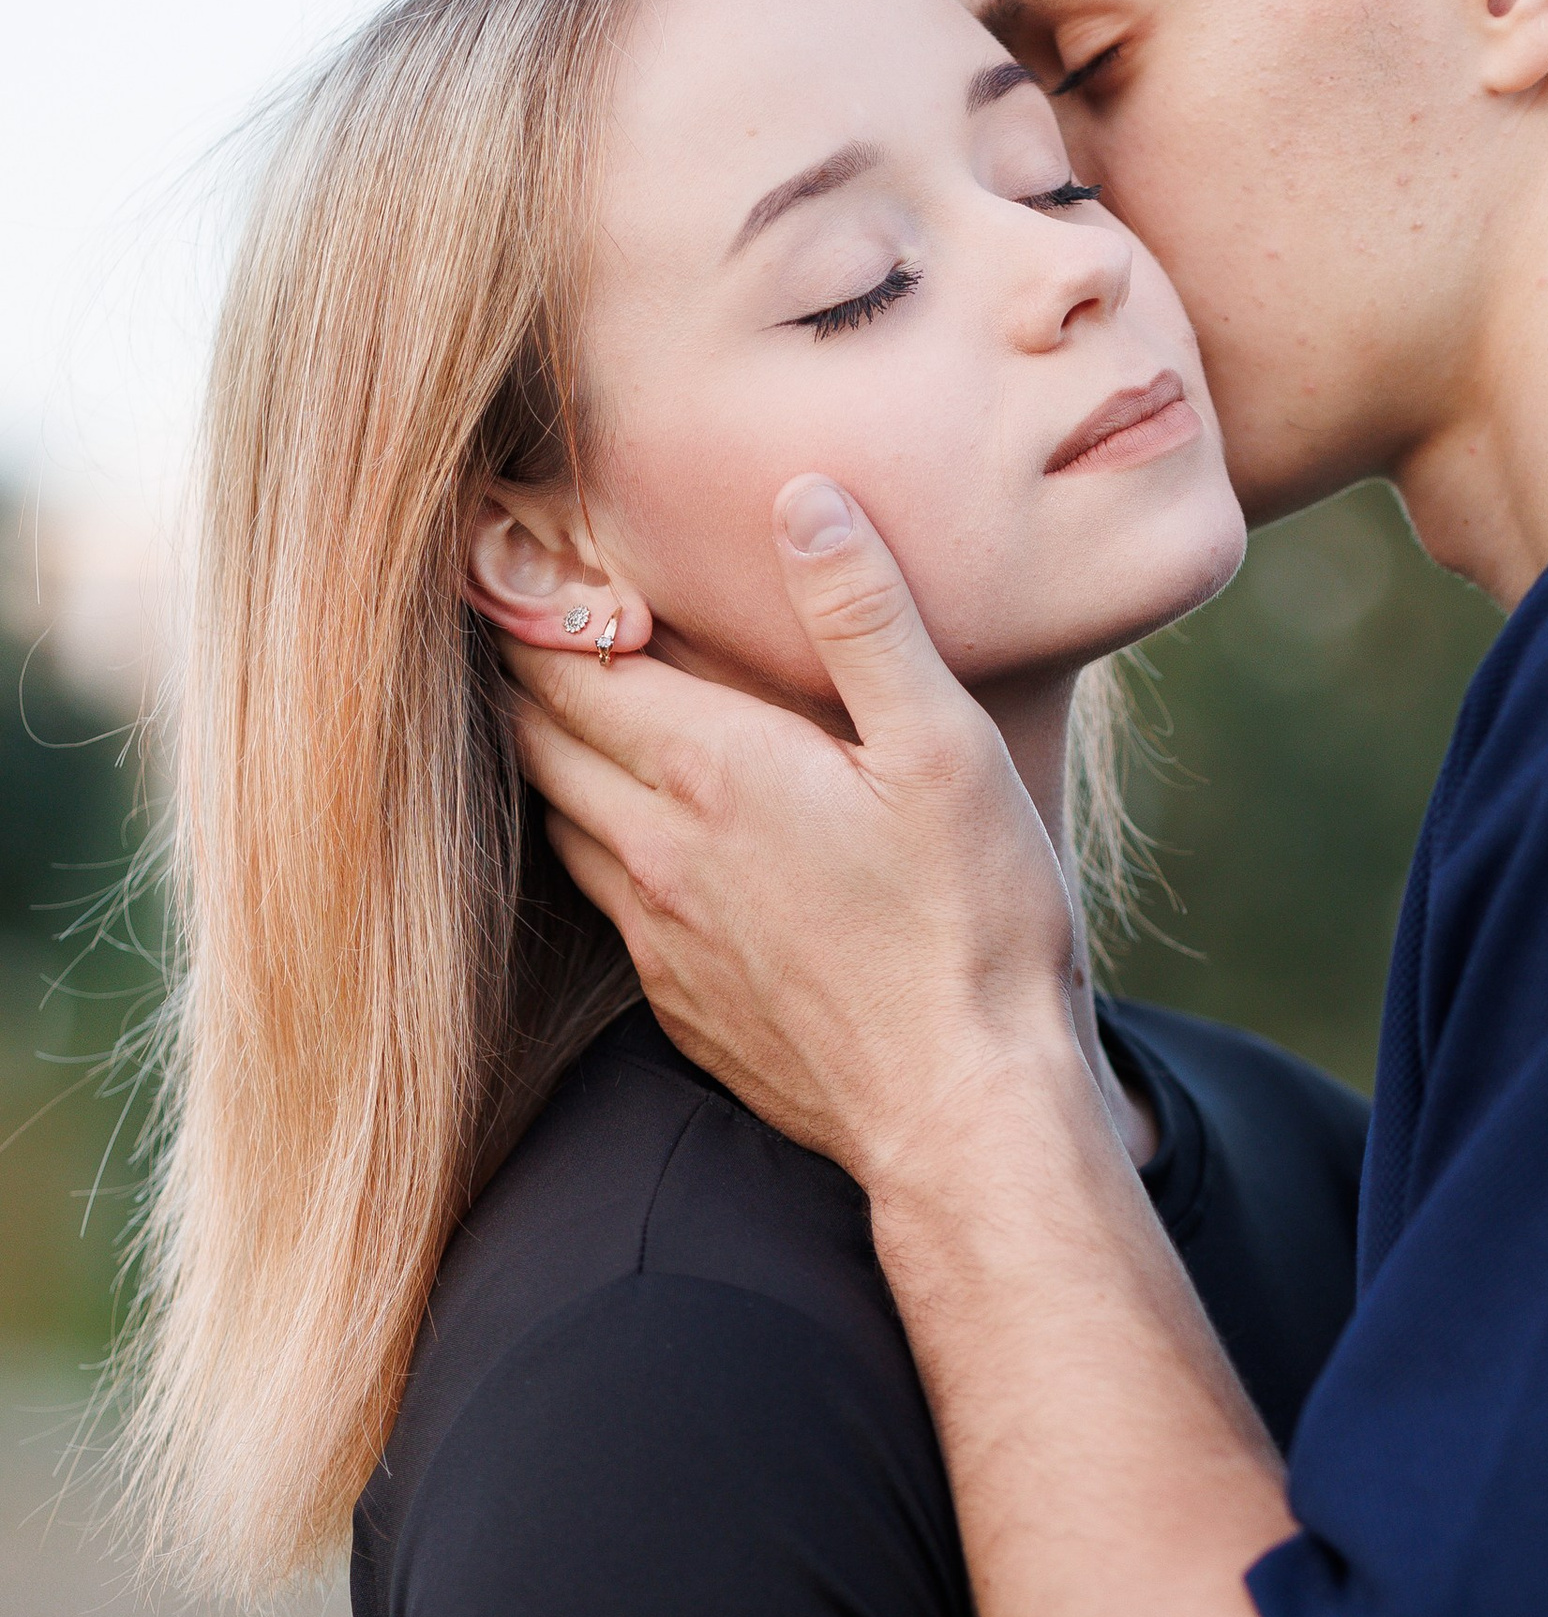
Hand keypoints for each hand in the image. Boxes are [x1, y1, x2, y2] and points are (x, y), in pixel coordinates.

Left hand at [508, 478, 1080, 1173]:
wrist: (966, 1116)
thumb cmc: (974, 928)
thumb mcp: (944, 750)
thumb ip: (864, 618)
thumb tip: (803, 500)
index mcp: (712, 772)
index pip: (569, 663)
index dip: (529, 602)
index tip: (503, 554)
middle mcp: (657, 852)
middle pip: (538, 739)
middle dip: (524, 672)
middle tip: (520, 618)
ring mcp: (660, 940)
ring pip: (559, 824)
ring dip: (553, 764)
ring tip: (568, 716)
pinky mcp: (682, 1008)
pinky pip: (606, 907)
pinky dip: (600, 851)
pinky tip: (643, 842)